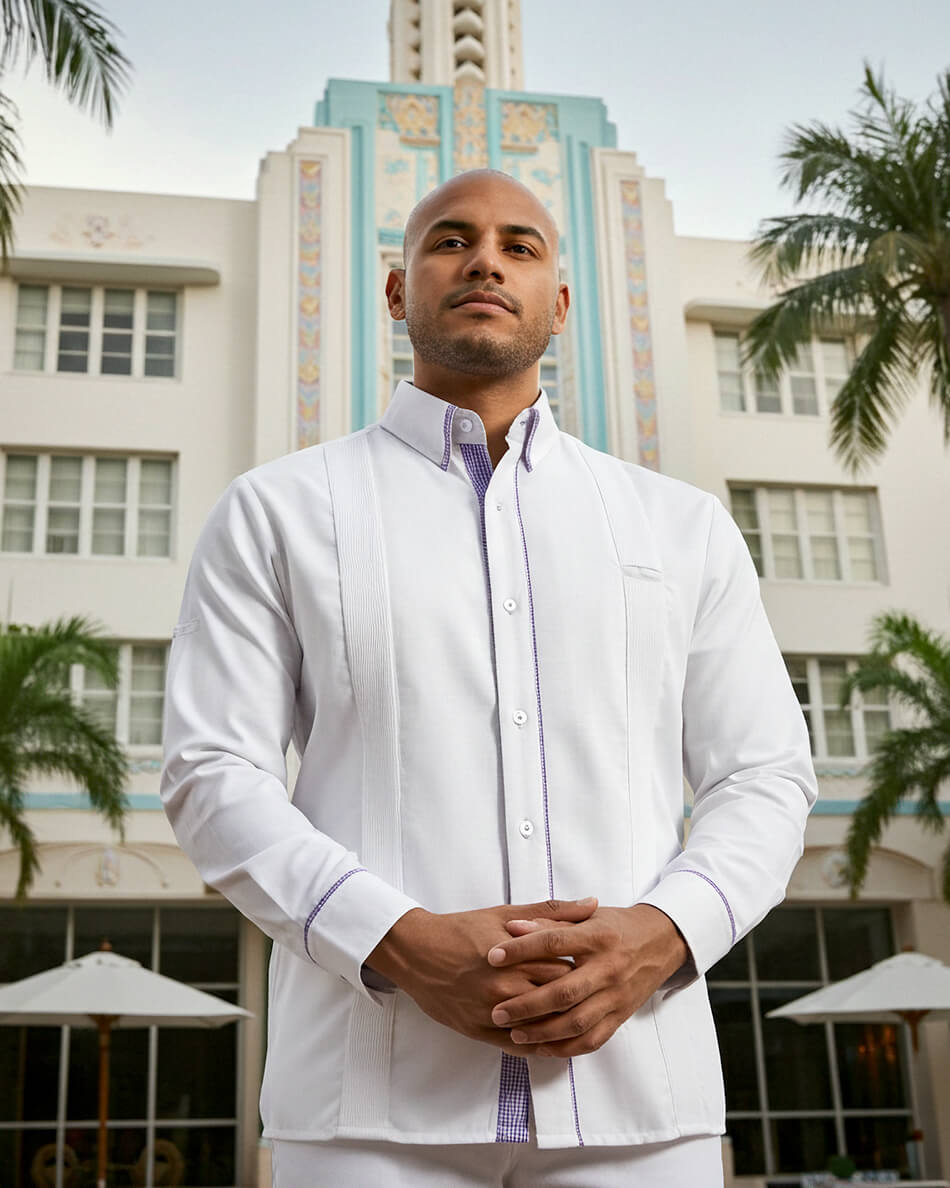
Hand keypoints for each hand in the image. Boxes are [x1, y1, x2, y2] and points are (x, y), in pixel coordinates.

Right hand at [366, 898, 596, 1055]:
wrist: (418, 952)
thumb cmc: (462, 929)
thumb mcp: (506, 914)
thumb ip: (552, 911)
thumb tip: (593, 902)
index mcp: (516, 955)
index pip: (565, 967)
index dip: (583, 968)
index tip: (593, 966)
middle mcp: (506, 986)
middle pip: (557, 998)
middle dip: (576, 996)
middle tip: (591, 992)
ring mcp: (493, 1012)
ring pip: (542, 1027)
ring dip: (561, 1024)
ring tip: (577, 1016)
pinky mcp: (480, 1032)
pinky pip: (519, 1047)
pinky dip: (540, 1046)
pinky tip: (553, 1041)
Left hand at [486, 904, 688, 1057]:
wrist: (660, 942)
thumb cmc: (615, 926)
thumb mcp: (587, 916)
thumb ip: (551, 921)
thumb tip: (513, 927)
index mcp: (597, 937)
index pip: (553, 943)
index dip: (521, 950)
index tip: (492, 957)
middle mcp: (608, 968)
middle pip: (563, 992)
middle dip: (526, 1005)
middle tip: (497, 1011)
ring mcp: (616, 996)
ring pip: (577, 1022)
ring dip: (543, 1032)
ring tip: (514, 1034)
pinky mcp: (621, 1016)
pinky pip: (592, 1040)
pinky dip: (566, 1048)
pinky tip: (542, 1048)